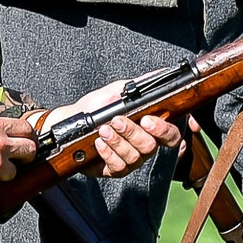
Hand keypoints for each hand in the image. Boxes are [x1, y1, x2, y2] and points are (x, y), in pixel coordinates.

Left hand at [60, 80, 182, 177]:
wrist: (71, 121)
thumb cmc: (96, 106)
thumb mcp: (117, 91)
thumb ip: (139, 84)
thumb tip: (161, 73)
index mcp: (150, 128)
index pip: (171, 135)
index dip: (164, 130)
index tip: (146, 119)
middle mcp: (143, 145)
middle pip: (151, 146)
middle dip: (132, 133)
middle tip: (116, 121)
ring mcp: (130, 160)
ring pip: (134, 157)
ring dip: (117, 141)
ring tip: (102, 130)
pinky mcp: (114, 169)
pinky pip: (118, 167)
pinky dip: (108, 153)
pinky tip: (99, 143)